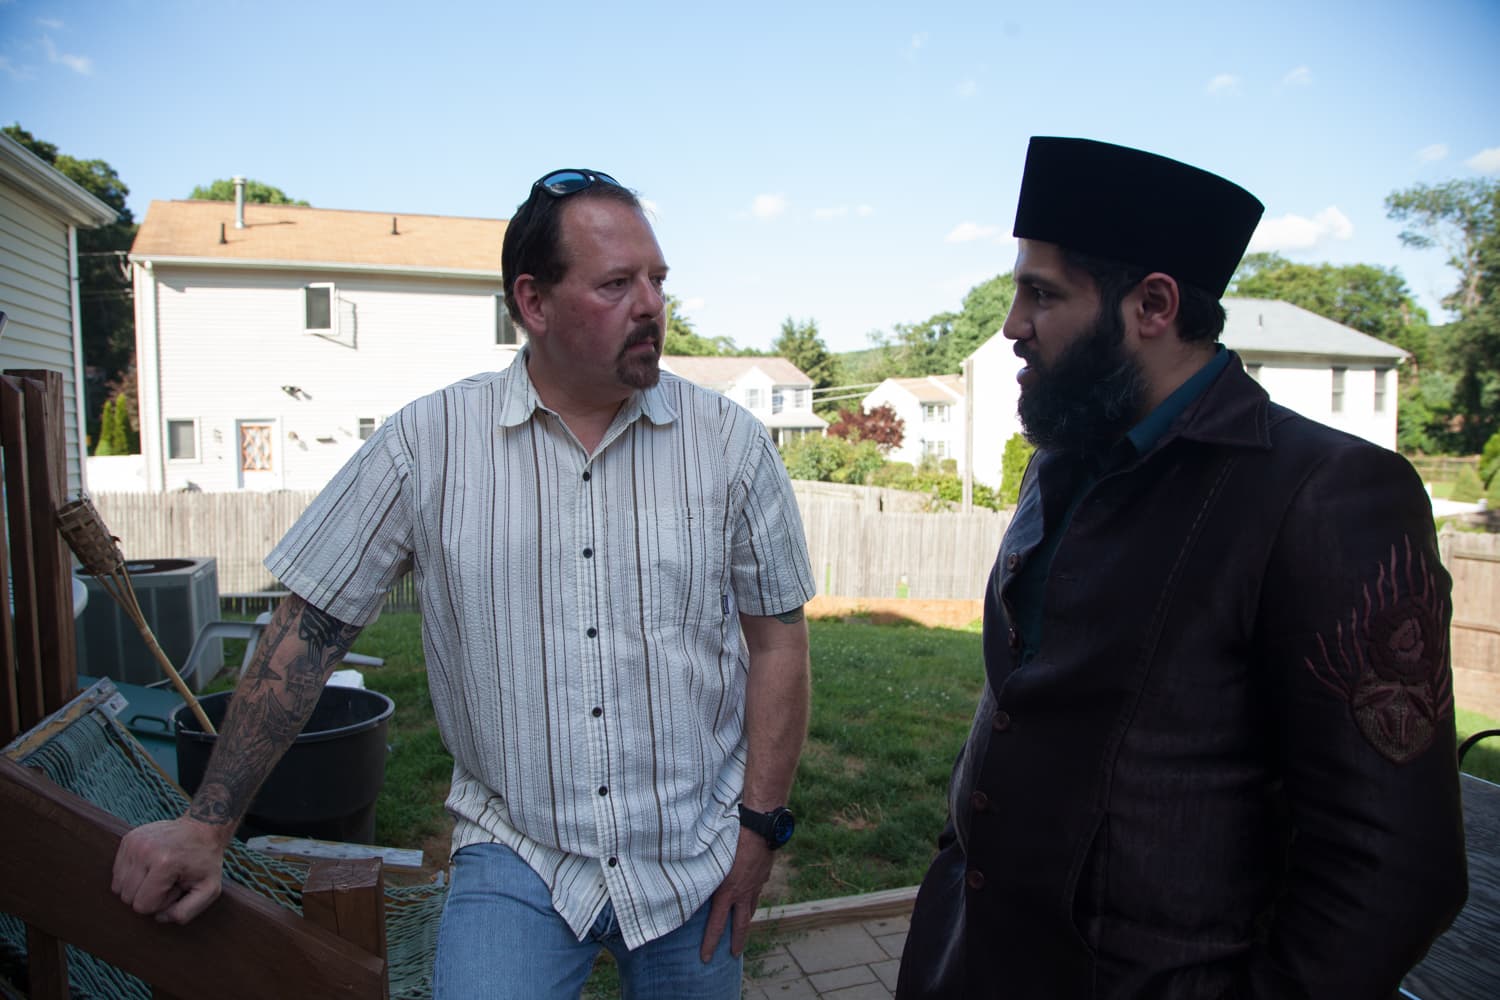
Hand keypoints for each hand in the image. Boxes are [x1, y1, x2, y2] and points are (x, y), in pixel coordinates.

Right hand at [111, 817, 229, 922]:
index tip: (176, 887)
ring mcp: (134, 842)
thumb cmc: (206, 860)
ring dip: (138, 886)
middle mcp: (144, 850)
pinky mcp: (128, 839)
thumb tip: (158, 917)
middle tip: (169, 880)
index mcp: (164, 863)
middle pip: (127, 897)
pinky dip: (132, 874)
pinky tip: (151, 866)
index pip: (142, 906)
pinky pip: (117, 873)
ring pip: (118, 887)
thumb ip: (186, 912)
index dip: (160, 903)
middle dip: (148, 895)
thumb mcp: (210, 889)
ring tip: (161, 873)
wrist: (203, 827)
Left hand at [700, 829, 774, 960]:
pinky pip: (757, 891)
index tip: (705, 958)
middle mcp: (743, 892)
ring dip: (745, 919)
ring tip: (742, 928)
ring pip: (750, 907)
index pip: (717, 924)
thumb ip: (704, 875)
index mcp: (727, 892)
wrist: (760, 827)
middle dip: (737, 942)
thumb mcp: (712, 859)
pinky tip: (750, 895)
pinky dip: (752, 897)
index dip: (710, 943)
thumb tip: (690, 885)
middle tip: (733, 955)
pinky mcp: (764, 874)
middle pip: (741, 924)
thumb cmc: (731, 838)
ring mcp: (756, 884)